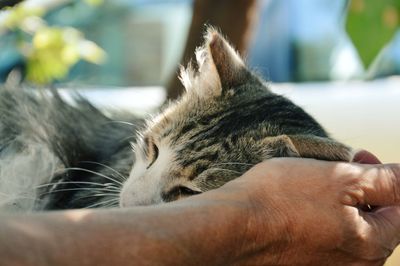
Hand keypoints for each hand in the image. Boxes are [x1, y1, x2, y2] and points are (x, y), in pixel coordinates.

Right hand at [222, 150, 399, 264]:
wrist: (232, 226)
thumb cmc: (282, 199)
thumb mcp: (341, 178)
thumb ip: (387, 180)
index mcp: (372, 246)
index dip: (384, 179)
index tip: (360, 160)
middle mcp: (355, 265)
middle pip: (374, 220)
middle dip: (360, 190)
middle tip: (333, 168)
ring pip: (347, 227)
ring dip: (337, 202)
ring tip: (310, 185)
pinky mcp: (305, 264)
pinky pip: (325, 237)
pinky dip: (319, 217)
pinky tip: (298, 204)